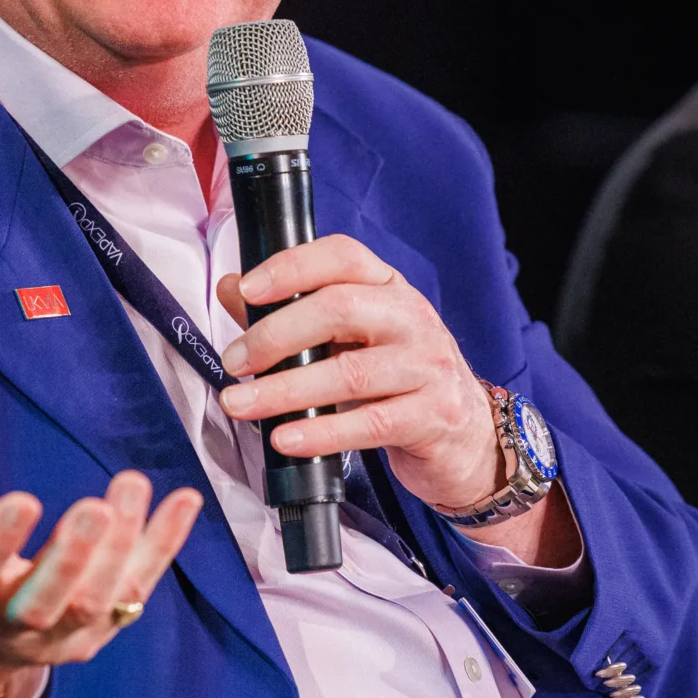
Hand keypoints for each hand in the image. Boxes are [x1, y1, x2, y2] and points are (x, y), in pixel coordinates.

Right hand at [0, 397, 201, 697]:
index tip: (24, 499)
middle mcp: (7, 625)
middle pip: (43, 604)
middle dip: (71, 558)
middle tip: (96, 508)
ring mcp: (59, 635)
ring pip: (94, 602)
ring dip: (122, 549)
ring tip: (132, 486)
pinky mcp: (99, 627)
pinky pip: (137, 589)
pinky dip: (162, 548)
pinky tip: (184, 502)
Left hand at [216, 241, 579, 565]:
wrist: (464, 437)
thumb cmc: (396, 382)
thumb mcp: (348, 340)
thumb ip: (291, 314)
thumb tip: (233, 288)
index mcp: (388, 288)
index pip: (342, 257)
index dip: (291, 267)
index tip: (248, 289)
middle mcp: (412, 318)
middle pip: (340, 308)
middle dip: (276, 335)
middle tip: (235, 361)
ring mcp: (427, 367)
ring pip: (350, 372)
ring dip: (285, 390)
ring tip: (241, 404)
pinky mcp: (431, 417)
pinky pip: (370, 424)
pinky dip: (321, 433)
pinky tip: (286, 440)